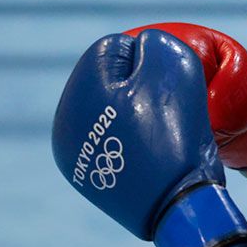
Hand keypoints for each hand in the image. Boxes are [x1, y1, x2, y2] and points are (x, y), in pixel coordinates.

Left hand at [52, 29, 246, 246]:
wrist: (179, 204)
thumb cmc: (178, 131)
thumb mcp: (176, 69)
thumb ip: (156, 43)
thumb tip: (143, 44)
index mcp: (80, 90)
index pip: (115, 48)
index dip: (150, 58)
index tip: (172, 82)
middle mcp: (66, 121)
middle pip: (108, 82)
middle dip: (138, 85)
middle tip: (170, 105)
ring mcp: (74, 154)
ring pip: (109, 113)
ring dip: (134, 112)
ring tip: (162, 131)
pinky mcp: (90, 178)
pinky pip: (113, 142)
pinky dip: (131, 141)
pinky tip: (152, 152)